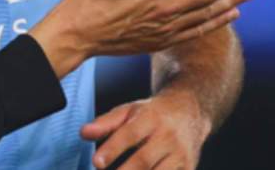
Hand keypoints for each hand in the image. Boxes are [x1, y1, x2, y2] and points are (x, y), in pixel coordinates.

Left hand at [81, 91, 209, 169]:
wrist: (191, 111)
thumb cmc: (154, 113)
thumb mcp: (129, 111)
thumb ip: (105, 123)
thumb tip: (83, 133)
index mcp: (151, 118)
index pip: (130, 135)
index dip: (112, 149)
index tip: (96, 162)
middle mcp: (168, 137)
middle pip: (144, 160)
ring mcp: (181, 155)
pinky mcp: (188, 168)